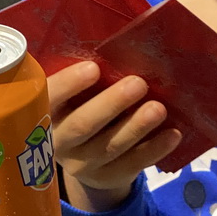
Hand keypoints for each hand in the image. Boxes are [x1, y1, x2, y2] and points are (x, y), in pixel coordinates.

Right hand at [48, 61, 180, 212]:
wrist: (83, 155)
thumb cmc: (80, 105)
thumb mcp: (71, 94)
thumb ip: (82, 75)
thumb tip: (115, 38)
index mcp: (44, 112)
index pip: (49, 98)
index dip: (69, 84)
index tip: (93, 67)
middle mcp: (59, 142)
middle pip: (83, 125)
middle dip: (111, 104)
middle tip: (138, 83)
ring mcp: (82, 164)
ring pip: (110, 146)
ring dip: (136, 127)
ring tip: (159, 108)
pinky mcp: (107, 177)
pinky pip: (132, 165)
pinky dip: (154, 149)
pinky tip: (173, 134)